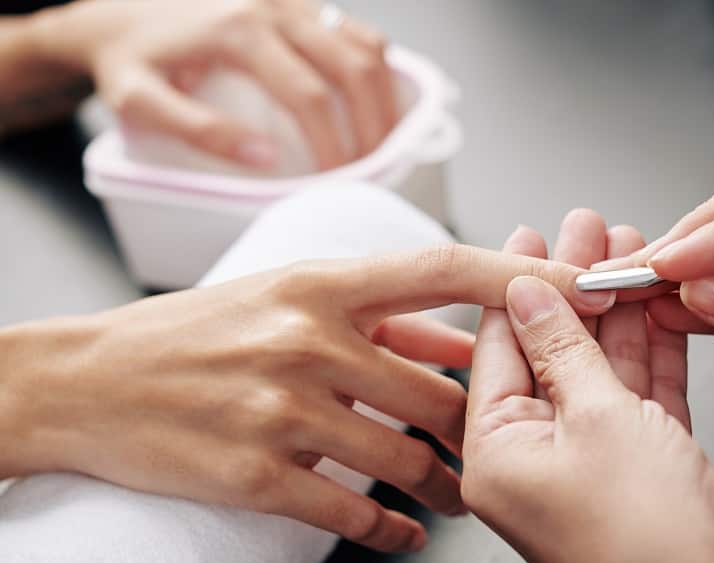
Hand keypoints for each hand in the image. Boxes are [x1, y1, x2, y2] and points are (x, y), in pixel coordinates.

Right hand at [0, 245, 613, 551]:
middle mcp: (309, 340)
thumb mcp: (283, 297)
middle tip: (520, 439)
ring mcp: (282, 409)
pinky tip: (409, 535)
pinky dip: (392, 529)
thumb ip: (380, 316)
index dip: (518, 282)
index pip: (441, 271)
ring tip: (470, 496)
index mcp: (320, 283)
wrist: (88, 383)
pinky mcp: (255, 474)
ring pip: (406, 455)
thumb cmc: (195, 332)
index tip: (583, 292)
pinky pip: (351, 510)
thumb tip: (462, 335)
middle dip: (488, 422)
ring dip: (452, 484)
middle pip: (440, 387)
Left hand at [35, 0, 396, 168]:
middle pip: (353, 67)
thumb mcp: (142, 102)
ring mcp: (292, 2)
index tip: (342, 182)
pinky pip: (357, 33)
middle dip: (374, 126)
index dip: (336, 144)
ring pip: (365, 46)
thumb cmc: (131, 61)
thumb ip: (200, 131)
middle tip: (374, 170)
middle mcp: (274, 7)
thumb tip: (265, 159)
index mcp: (239, 32)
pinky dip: (377, 71)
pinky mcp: (301, 6)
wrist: (118, 14)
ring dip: (385, 98)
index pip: (310, 95)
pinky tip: (373, 105)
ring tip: (384, 143)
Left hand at [462, 213, 713, 562]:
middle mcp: (539, 462)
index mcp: (497, 458)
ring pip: (601, 368)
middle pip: (551, 352)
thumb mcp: (596, 418)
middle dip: (574, 286)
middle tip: (586, 227)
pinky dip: (651, 347)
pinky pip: (640, 393)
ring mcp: (594, 463)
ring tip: (628, 244)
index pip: (496, 351)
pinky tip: (659, 301)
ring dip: (617, 309)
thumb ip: (562, 348)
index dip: (515, 285)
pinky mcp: (646, 464)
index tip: (529, 235)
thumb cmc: (650, 542)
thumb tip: (526, 292)